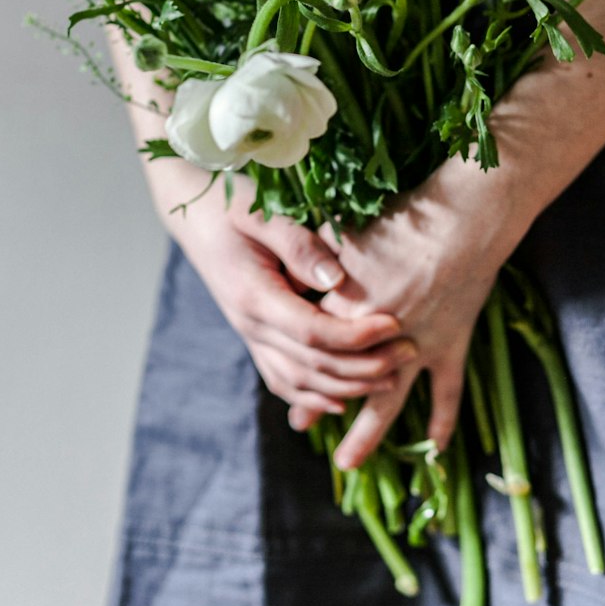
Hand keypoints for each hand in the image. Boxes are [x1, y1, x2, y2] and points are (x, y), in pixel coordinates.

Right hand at [166, 170, 415, 419]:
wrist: (194, 217)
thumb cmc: (230, 205)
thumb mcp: (262, 214)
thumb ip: (298, 244)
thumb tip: (335, 279)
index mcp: (253, 296)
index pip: (312, 332)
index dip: (356, 335)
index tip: (396, 324)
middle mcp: (249, 325)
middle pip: (311, 365)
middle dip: (364, 367)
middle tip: (410, 352)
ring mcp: (250, 336)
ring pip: (298, 382)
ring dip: (347, 388)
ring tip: (392, 379)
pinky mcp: (255, 338)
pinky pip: (283, 381)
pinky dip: (314, 397)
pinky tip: (343, 400)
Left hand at [300, 162, 517, 468]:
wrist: (465, 218)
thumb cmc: (405, 216)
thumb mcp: (349, 231)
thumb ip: (317, 253)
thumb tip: (292, 265)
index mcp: (346, 306)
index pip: (311, 343)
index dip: (293, 363)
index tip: (277, 374)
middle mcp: (376, 336)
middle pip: (340, 382)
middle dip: (318, 405)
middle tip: (299, 425)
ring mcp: (417, 346)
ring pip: (387, 401)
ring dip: (365, 434)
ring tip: (346, 463)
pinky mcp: (450, 344)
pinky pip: (447, 391)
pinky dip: (442, 420)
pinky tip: (435, 450)